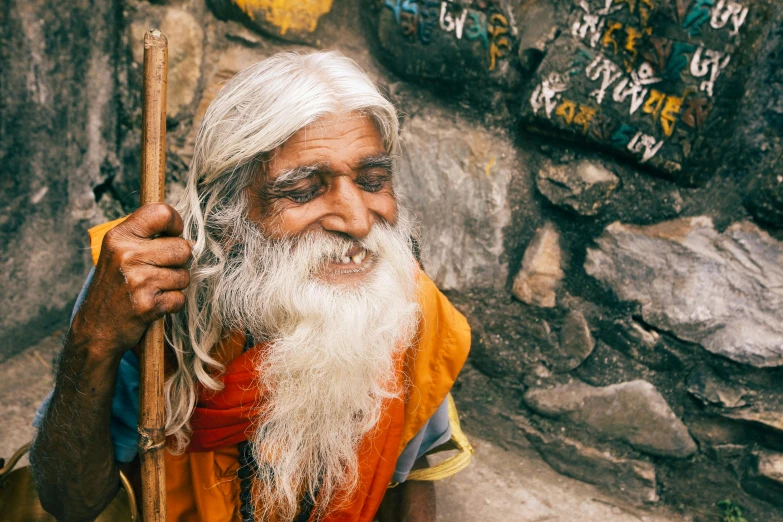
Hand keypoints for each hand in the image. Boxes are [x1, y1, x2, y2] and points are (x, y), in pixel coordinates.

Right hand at [69, 203, 191, 358]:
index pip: (161, 212)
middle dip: (179, 262)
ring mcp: (138, 280)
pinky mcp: (148, 305)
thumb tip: (191, 239)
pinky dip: (172, 304)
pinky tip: (153, 304)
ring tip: (153, 288)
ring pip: (184, 275)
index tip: (173, 234)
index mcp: (119, 236)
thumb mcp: (119, 252)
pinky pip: (180, 298)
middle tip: (160, 270)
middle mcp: (127, 255)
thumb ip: (148, 238)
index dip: (176, 223)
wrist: (95, 328)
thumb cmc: (115, 287)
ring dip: (175, 285)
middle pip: (183, 248)